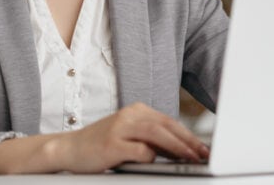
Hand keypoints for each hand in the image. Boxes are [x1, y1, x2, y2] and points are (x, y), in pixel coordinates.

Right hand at [56, 102, 209, 172]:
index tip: (203, 148)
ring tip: (190, 159)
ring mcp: (120, 127)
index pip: (169, 121)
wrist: (70, 149)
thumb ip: (152, 139)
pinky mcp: (112, 144)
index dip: (188, 135)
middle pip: (167, 125)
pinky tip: (154, 163)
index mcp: (137, 111)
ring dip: (177, 147)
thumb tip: (182, 150)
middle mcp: (130, 115)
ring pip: (157, 134)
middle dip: (188, 141)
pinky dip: (150, 157)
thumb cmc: (102, 145)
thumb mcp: (129, 136)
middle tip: (203, 154)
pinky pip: (140, 150)